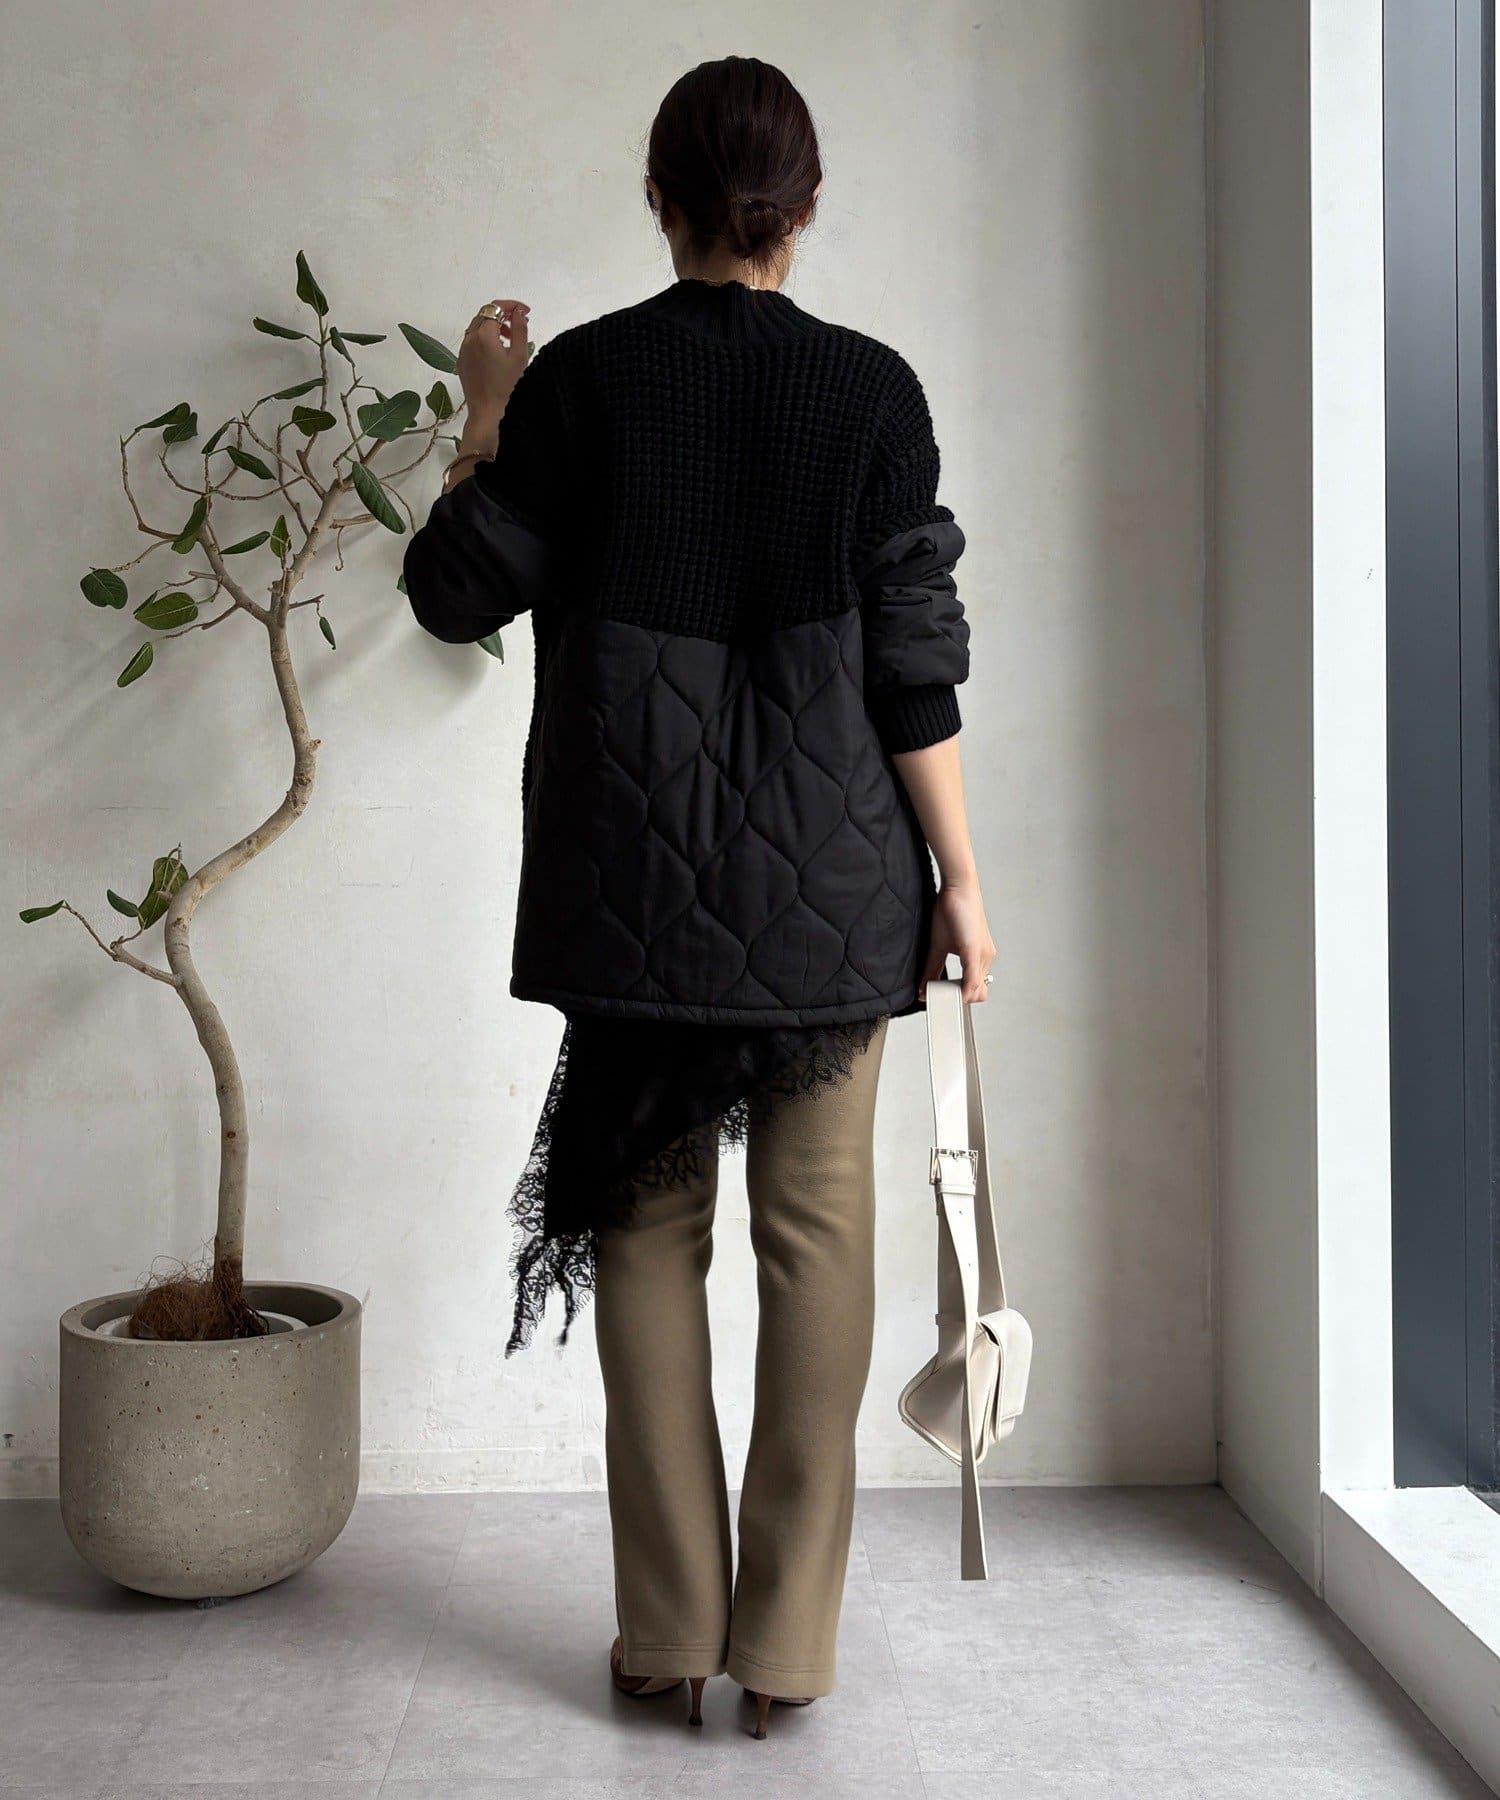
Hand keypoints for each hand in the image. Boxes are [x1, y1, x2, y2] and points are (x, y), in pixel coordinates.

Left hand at [457, 298, 530, 433]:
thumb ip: (520, 329)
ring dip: (493, 326)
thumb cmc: (508, 387)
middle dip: (502, 315)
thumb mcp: (520, 356)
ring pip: (477, 326)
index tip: (526, 312)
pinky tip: (497, 352)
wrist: (488, 412)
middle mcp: (469, 338)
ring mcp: (463, 349)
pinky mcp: (461, 360)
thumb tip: (519, 313)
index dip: (512, 305)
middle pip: (485, 314)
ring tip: (509, 340)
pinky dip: (485, 338)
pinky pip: (472, 340)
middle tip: (519, 325)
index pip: (495, 307)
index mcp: (484, 335)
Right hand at [920, 879, 995, 1004]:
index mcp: (979, 958)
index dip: (959, 997)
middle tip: (939, 999)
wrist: (958, 887)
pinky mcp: (975, 950)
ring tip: (939, 995)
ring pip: (976, 990)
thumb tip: (922, 988)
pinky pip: (972, 978)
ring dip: (958, 997)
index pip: (975, 989)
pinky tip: (947, 992)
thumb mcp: (939, 945)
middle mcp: (986, 958)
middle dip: (958, 1001)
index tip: (941, 999)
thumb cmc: (951, 910)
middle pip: (978, 994)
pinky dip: (961, 990)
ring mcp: (983, 955)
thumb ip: (932, 968)